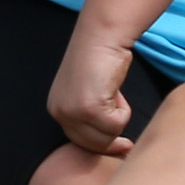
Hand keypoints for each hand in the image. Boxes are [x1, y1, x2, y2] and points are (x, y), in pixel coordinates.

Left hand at [46, 28, 140, 157]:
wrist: (102, 36)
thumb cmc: (101, 58)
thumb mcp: (88, 90)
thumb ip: (89, 112)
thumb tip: (107, 139)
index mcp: (56, 108)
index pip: (79, 141)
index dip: (102, 146)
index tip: (121, 148)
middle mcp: (59, 112)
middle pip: (92, 144)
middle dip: (112, 141)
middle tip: (128, 144)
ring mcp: (73, 112)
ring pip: (106, 136)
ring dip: (118, 119)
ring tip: (114, 94)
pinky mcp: (89, 109)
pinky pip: (116, 124)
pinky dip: (123, 110)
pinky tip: (115, 90)